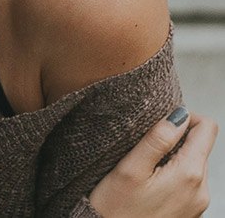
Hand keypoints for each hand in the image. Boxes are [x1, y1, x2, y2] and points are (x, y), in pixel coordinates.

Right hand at [88, 107, 217, 217]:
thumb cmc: (116, 208)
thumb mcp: (131, 167)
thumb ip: (157, 139)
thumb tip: (179, 114)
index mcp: (189, 174)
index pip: (207, 129)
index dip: (185, 117)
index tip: (160, 122)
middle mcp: (201, 190)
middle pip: (200, 146)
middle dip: (176, 138)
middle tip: (145, 147)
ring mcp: (198, 203)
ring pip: (193, 162)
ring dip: (173, 156)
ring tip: (145, 166)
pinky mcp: (190, 211)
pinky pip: (189, 181)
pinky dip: (172, 173)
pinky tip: (150, 182)